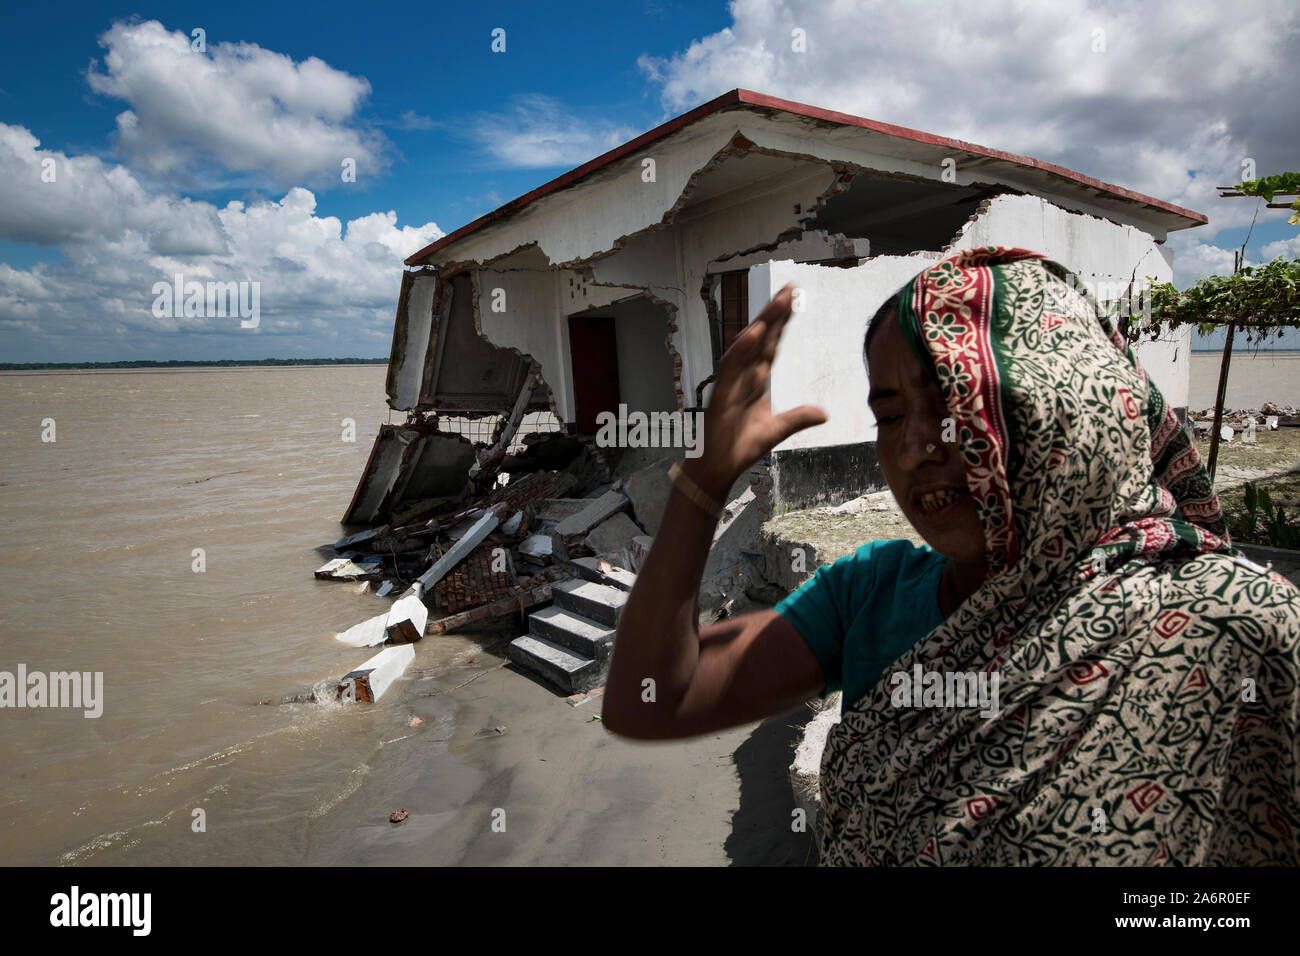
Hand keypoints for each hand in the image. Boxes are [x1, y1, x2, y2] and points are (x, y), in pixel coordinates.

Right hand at [689, 284, 827, 497]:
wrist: (718, 469)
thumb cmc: (739, 446)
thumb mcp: (777, 430)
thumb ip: (798, 418)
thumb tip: (824, 412)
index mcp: (756, 380)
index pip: (772, 345)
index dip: (782, 322)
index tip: (794, 298)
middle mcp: (743, 375)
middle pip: (761, 338)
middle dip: (775, 313)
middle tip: (791, 288)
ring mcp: (731, 382)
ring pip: (748, 346)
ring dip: (763, 322)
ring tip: (779, 301)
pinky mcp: (721, 394)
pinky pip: (731, 367)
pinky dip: (742, 349)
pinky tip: (755, 331)